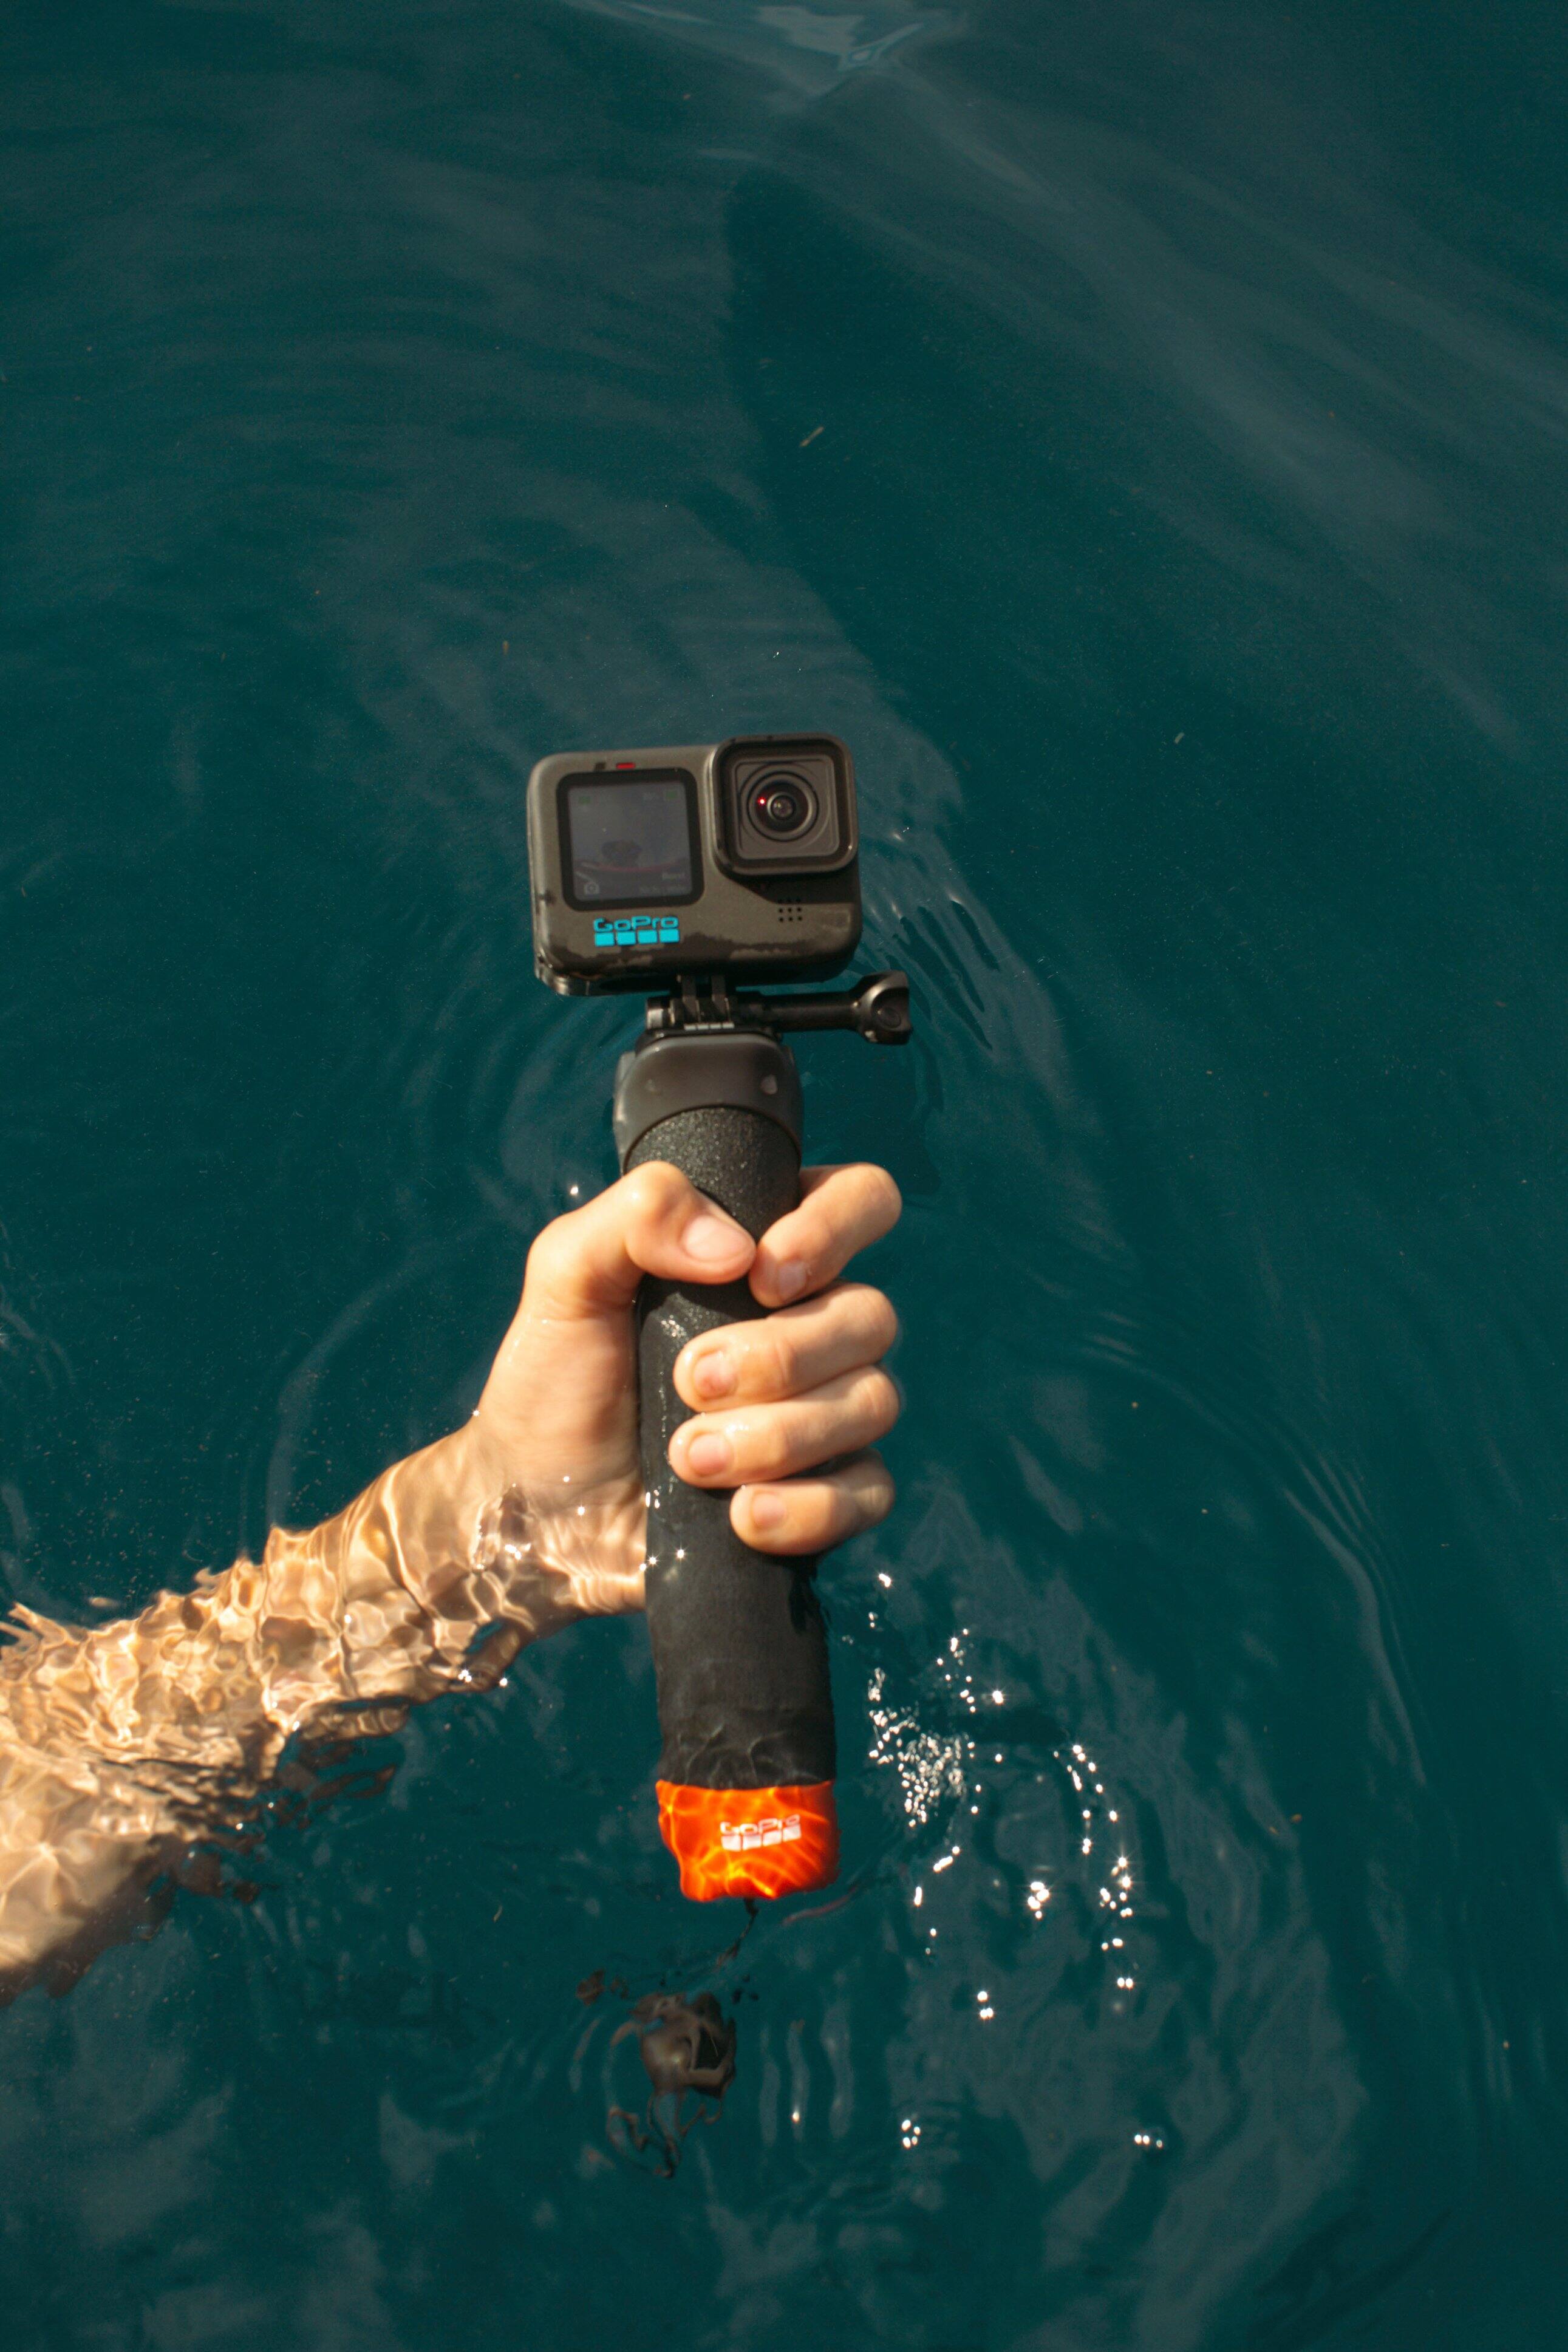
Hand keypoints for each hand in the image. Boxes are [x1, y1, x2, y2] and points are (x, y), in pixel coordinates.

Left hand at [459, 1160, 901, 1630]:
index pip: (860, 1200)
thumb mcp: (566, 1277)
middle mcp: (811, 1327)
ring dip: (776, 1435)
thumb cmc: (556, 1384)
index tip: (761, 1274)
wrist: (537, 1510)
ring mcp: (827, 1415)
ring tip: (688, 1458)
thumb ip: (636, 1216)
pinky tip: (742, 1514)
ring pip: (872, 1403)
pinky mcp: (826, 1497)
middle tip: (688, 1380)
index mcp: (763, 1254)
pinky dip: (806, 1506)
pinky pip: (869, 1492)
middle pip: (871, 1316)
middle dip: (779, 1355)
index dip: (834, 1228)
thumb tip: (735, 1247)